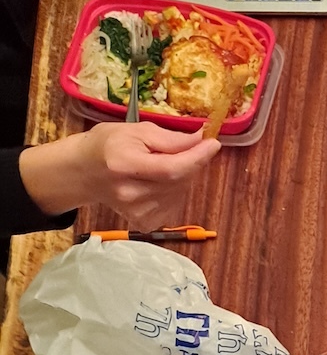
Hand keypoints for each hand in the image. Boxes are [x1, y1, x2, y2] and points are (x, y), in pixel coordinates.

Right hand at [18, 122, 220, 229]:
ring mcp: (137, 211)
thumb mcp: (135, 131)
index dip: (197, 158)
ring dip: (180, 177)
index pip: (171, 168)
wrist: (84, 172)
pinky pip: (174, 205)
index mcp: (124, 165)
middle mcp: (130, 193)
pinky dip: (173, 192)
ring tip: (158, 167)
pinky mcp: (143, 223)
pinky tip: (155, 183)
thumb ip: (170, 138)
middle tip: (178, 151)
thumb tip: (200, 140)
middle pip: (179, 181)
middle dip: (189, 163)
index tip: (213, 144)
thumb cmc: (108, 145)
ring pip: (180, 193)